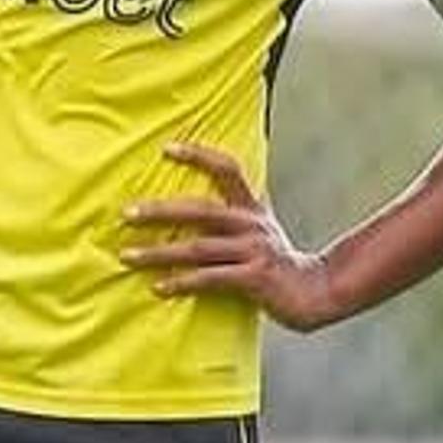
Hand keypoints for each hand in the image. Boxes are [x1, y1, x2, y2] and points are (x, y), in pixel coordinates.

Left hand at [120, 143, 343, 331]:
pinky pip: (209, 279)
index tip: (165, 148)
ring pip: (198, 248)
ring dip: (159, 253)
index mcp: (251, 209)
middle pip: (201, 210)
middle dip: (160, 211)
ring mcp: (254, 251)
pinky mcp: (254, 279)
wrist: (317, 294)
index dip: (198, 155)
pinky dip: (181, 283)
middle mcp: (251, 225)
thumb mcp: (260, 232)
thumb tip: (188, 212)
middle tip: (126, 214)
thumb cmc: (278, 265)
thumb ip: (232, 219)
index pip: (227, 169)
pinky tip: (158, 287)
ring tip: (128, 256)